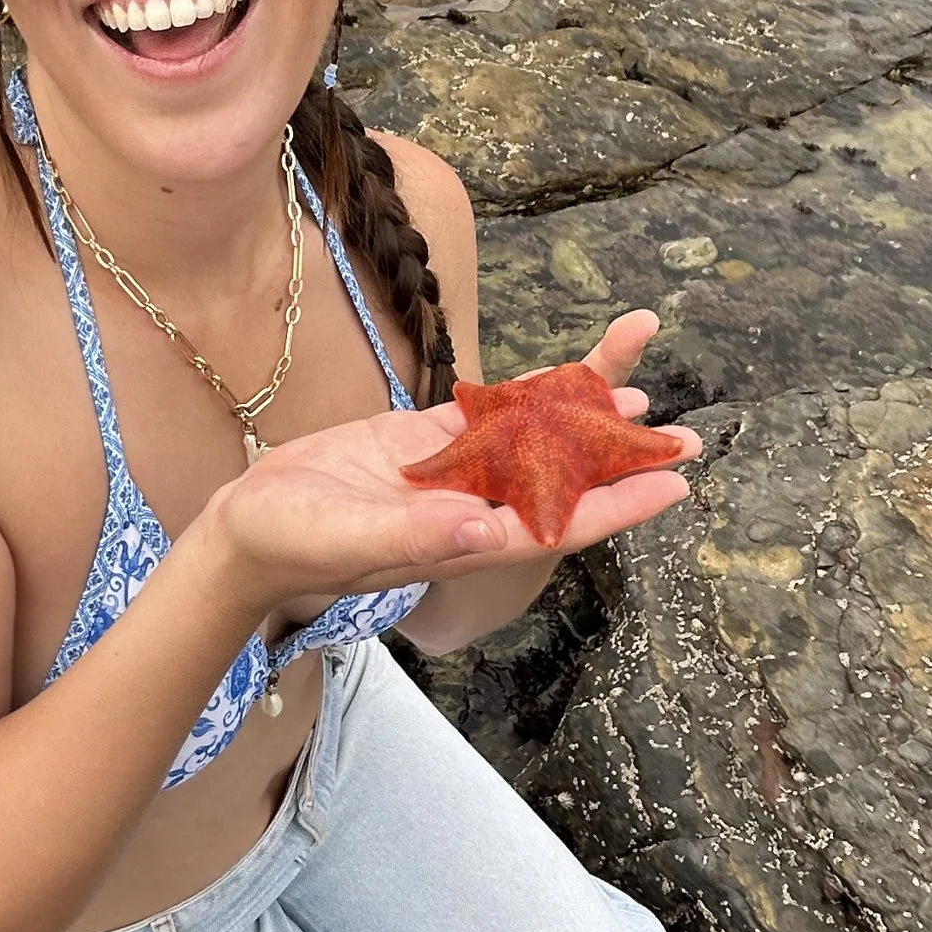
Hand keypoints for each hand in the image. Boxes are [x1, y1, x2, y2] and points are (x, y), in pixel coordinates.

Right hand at [197, 311, 699, 614]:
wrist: (244, 533)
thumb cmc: (290, 545)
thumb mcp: (349, 539)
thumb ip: (417, 536)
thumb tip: (487, 530)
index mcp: (463, 539)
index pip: (559, 521)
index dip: (619, 504)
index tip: (673, 486)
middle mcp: (469, 510)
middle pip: (562, 480)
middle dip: (621, 459)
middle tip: (686, 438)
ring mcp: (447, 478)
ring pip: (531, 444)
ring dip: (583, 422)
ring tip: (641, 401)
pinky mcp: (419, 449)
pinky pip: (486, 420)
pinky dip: (526, 401)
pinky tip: (564, 386)